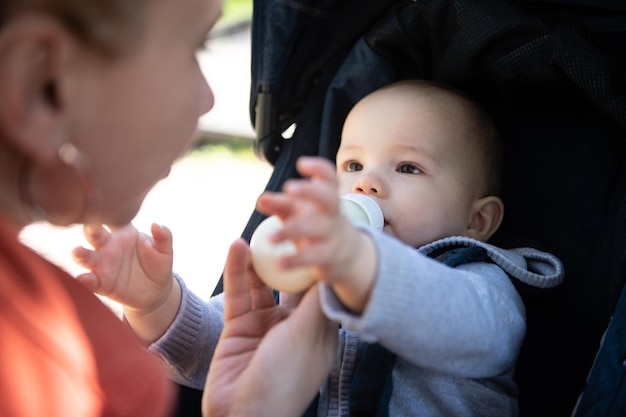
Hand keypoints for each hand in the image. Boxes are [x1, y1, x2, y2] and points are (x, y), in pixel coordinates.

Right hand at [72, 223, 179, 342]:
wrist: (156, 292)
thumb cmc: (158, 265)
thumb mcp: (165, 251)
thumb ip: (163, 237)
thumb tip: (157, 225)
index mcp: (124, 233)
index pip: (112, 218)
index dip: (106, 211)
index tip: (102, 205)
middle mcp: (108, 246)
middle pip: (93, 234)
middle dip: (89, 229)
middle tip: (89, 227)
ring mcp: (102, 265)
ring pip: (85, 256)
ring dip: (80, 254)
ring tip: (78, 252)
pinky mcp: (101, 284)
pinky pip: (89, 281)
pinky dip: (85, 280)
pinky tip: (85, 279)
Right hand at [202, 238, 336, 416]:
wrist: (243, 416)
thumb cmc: (285, 379)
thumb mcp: (306, 335)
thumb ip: (313, 299)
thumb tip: (328, 263)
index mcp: (318, 328)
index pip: (318, 285)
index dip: (316, 255)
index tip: (315, 226)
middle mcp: (293, 324)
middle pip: (290, 279)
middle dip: (288, 251)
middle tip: (285, 218)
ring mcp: (265, 325)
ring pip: (262, 282)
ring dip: (260, 257)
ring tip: (260, 226)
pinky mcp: (239, 326)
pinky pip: (239, 293)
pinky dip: (237, 270)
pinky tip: (236, 246)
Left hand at [256, 156, 376, 311]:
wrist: (345, 254)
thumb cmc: (315, 225)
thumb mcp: (299, 213)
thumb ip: (280, 205)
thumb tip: (260, 199)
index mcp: (327, 198)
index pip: (329, 178)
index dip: (318, 169)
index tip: (301, 164)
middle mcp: (333, 214)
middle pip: (329, 198)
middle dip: (311, 191)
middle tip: (289, 188)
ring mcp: (333, 235)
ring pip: (317, 228)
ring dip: (293, 230)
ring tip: (271, 238)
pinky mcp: (329, 257)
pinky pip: (314, 256)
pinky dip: (296, 260)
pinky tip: (279, 263)